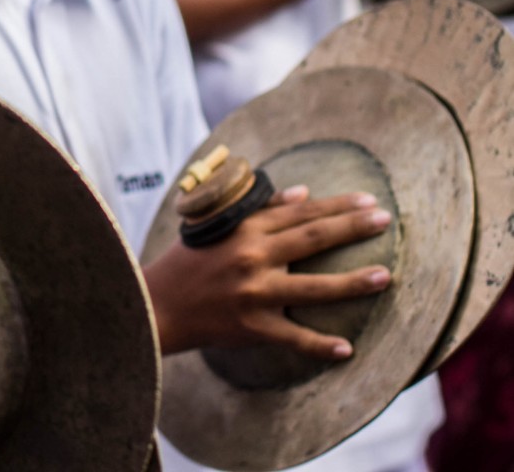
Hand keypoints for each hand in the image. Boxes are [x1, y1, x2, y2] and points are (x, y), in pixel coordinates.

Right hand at [144, 185, 392, 358]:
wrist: (157, 305)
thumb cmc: (187, 262)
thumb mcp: (216, 227)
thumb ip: (260, 210)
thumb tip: (303, 193)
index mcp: (244, 230)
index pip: (299, 212)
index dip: (336, 205)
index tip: (370, 200)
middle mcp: (252, 257)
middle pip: (312, 239)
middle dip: (352, 228)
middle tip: (387, 220)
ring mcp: (253, 293)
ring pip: (313, 288)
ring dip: (352, 283)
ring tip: (385, 276)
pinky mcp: (251, 326)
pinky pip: (293, 338)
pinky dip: (319, 345)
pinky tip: (347, 349)